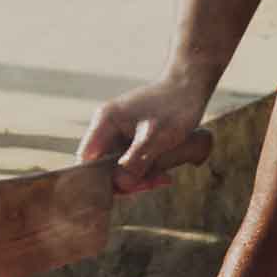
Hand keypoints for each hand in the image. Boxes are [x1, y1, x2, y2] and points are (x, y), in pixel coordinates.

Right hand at [80, 75, 220, 192]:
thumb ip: (138, 160)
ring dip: (138, 178)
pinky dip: (144, 171)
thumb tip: (122, 185)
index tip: (125, 190)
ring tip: (163, 179)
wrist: (189, 86)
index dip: (100, 180)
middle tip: (152, 184)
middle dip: (125, 181)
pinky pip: (130, 160)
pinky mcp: (130, 137)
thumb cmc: (174, 107)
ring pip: (118, 166)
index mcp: (104, 122)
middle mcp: (106, 127)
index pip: (86, 160)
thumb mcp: (157, 137)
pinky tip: (163, 175)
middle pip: (102, 166)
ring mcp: (117, 132)